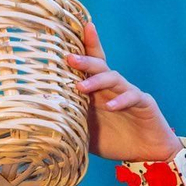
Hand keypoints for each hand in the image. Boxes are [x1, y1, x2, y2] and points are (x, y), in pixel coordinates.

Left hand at [67, 21, 180, 164]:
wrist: (145, 154)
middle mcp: (112, 88)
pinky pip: (133, 97)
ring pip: (114, 78)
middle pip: (100, 67)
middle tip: (70, 58)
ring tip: (81, 87)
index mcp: (98, 91)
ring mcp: (129, 93)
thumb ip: (68, 124)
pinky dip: (121, 100)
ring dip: (97, 81)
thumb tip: (40, 125)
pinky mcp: (144, 104)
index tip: (75, 31)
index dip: (86, 46)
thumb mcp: (85, 133)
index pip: (91, 66)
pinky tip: (110, 106)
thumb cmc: (114, 141)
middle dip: (85, 61)